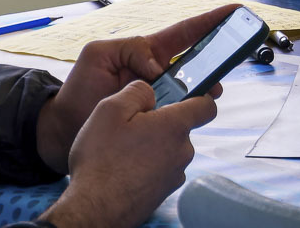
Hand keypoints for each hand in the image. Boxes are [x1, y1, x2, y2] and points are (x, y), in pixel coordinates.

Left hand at [35, 4, 235, 171]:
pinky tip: (194, 112)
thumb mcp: (98, 54)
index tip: (234, 10)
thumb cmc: (80, 88)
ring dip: (207, 87)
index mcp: (150, 51)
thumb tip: (157, 68)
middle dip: (218, 55)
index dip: (210, 20)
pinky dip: (191, 110)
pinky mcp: (158, 117)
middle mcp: (162, 72)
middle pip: (198, 60)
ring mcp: (162, 95)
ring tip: (212, 89)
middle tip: (234, 53)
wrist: (66, 128)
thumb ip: (130, 49)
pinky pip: (181, 111)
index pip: (186, 32)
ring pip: (194, 88)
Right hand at [38, 80, 217, 227]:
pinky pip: (161, 170)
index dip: (198, 96)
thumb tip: (151, 91)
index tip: (182, 95)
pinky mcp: (164, 192)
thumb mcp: (110, 110)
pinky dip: (148, 167)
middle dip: (161, 124)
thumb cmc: (100, 161)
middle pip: (181, 128)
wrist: (93, 209)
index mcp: (174, 126)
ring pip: (170, 150)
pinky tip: (125, 170)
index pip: (206, 106)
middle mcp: (182, 151)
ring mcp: (175, 174)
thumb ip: (137, 91)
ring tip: (123, 152)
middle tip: (132, 128)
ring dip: (153, 147)